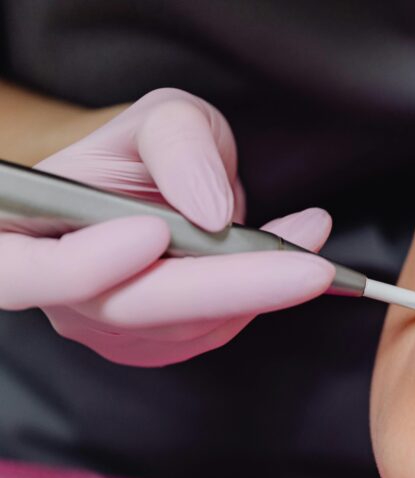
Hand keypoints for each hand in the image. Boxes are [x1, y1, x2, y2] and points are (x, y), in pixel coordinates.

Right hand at [0, 88, 334, 366]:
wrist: (151, 186)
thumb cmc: (144, 152)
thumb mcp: (165, 119)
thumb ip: (180, 145)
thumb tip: (208, 209)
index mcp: (24, 226)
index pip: (22, 271)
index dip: (80, 266)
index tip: (153, 232)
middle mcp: (55, 290)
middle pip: (132, 308)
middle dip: (229, 287)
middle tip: (308, 265)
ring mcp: (102, 326)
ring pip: (184, 327)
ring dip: (260, 287)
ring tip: (309, 234)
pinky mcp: (151, 345)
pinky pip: (210, 333)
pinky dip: (260, 299)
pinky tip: (291, 260)